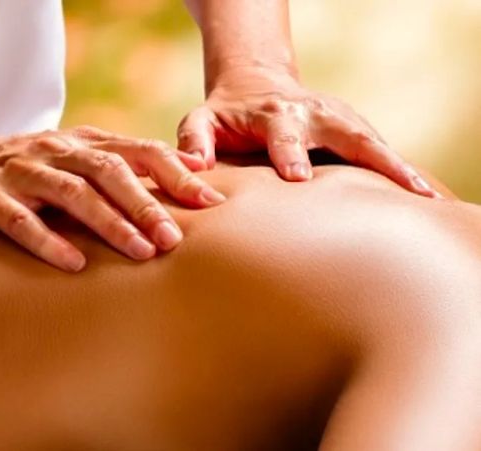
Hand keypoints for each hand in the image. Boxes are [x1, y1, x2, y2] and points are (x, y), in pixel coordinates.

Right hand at [0, 126, 225, 271]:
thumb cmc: (23, 170)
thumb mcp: (72, 161)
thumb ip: (119, 168)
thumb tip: (182, 181)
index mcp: (81, 142)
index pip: (137, 151)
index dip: (175, 173)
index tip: (210, 202)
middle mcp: (56, 151)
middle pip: (110, 171)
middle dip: (147, 204)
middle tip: (176, 238)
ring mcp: (22, 173)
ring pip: (72, 193)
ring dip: (110, 222)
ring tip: (141, 252)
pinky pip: (21, 220)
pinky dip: (49, 241)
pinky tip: (74, 264)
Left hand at [177, 66, 441, 197]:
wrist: (255, 86)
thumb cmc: (224, 115)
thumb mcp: (200, 121)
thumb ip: (193, 140)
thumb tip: (194, 165)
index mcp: (273, 114)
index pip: (283, 133)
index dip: (290, 153)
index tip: (298, 178)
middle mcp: (312, 113)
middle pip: (348, 133)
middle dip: (373, 158)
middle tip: (399, 189)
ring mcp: (337, 119)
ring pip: (373, 141)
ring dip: (400, 167)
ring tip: (428, 198)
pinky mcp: (351, 129)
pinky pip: (379, 150)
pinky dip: (400, 171)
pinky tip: (421, 198)